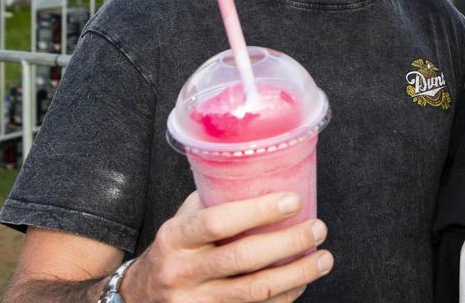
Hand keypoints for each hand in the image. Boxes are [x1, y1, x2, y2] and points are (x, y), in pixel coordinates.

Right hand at [121, 192, 333, 302]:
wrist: (141, 298)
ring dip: (296, 274)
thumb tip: (265, 173)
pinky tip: (302, 281)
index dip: (259, 211)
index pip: (218, 222)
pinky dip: (285, 297)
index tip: (294, 200)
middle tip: (318, 228)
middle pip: (242, 258)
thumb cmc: (174, 250)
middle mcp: (181, 272)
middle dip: (288, 243)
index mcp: (174, 238)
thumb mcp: (182, 222)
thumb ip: (215, 202)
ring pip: (254, 292)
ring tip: (323, 259)